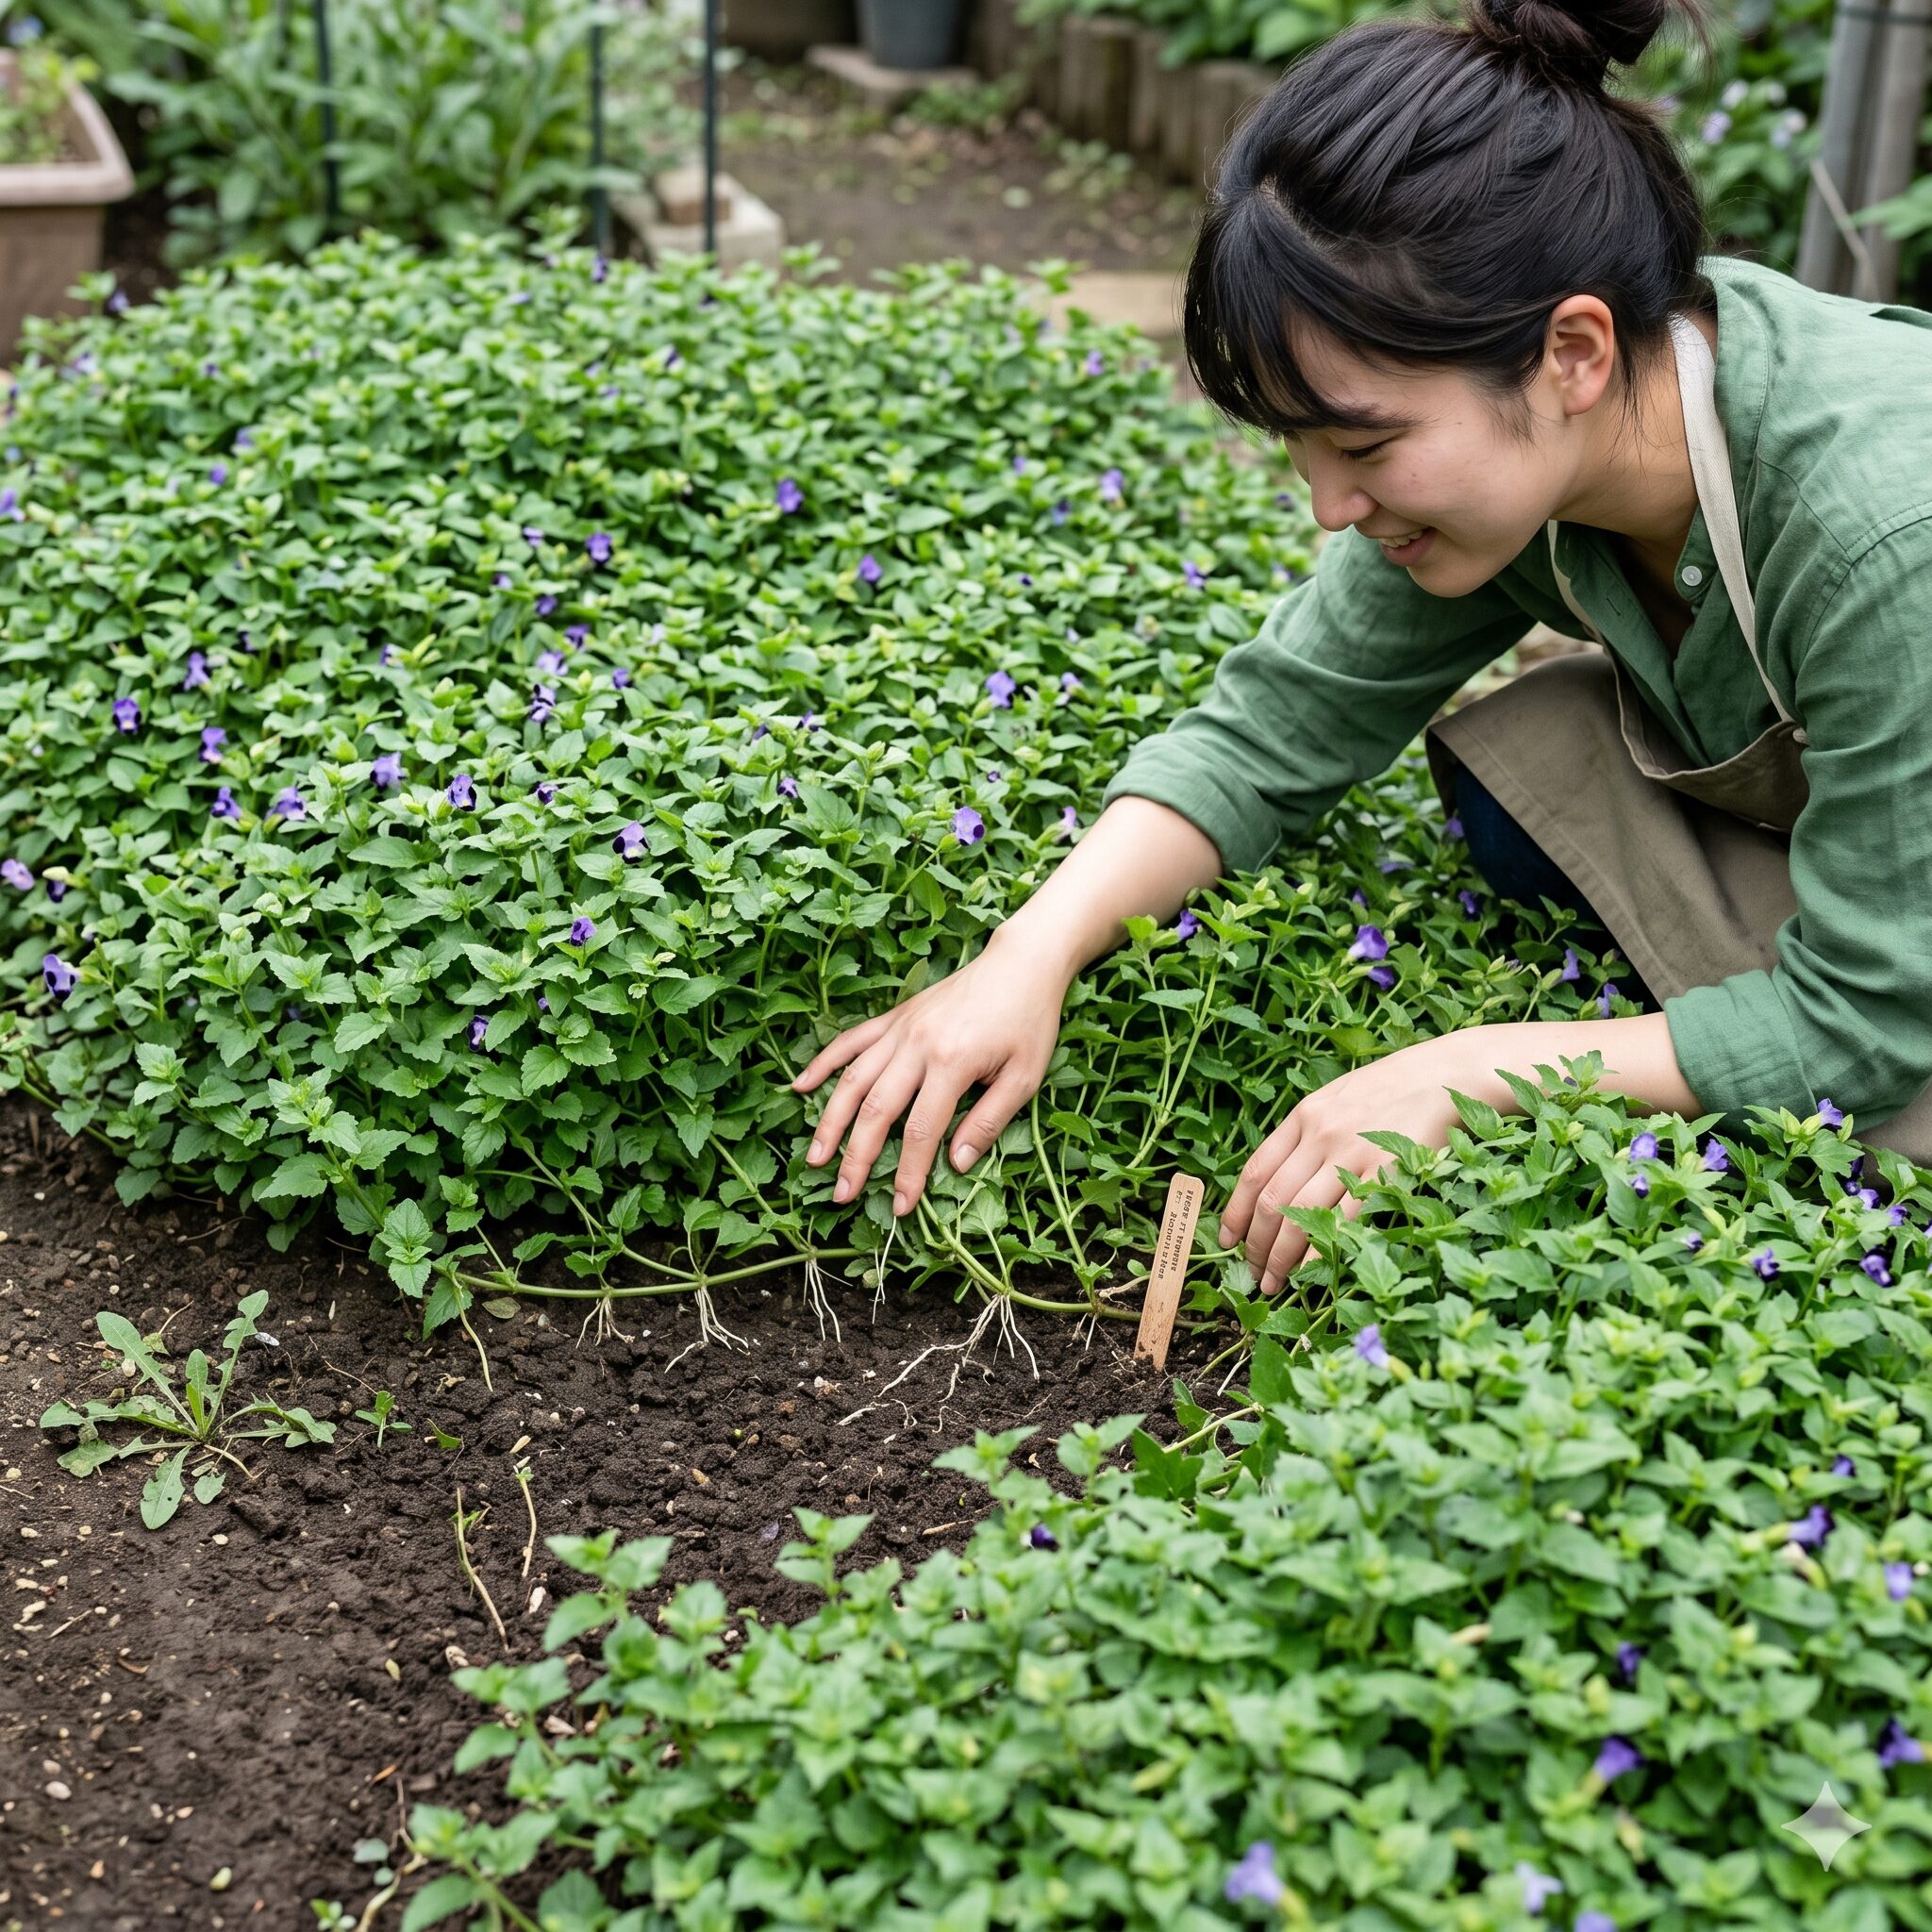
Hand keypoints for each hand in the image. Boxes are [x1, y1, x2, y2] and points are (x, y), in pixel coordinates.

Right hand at [788, 928, 1073, 1218]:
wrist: (1021, 964)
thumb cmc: (1029, 1023)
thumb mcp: (1024, 1077)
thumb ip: (989, 1120)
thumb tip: (956, 1164)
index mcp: (953, 1063)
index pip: (922, 1130)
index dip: (908, 1172)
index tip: (900, 1206)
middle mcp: (918, 1046)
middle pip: (877, 1109)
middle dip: (857, 1156)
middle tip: (842, 1194)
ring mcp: (901, 1029)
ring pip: (854, 1078)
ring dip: (831, 1120)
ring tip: (816, 1156)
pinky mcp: (895, 1016)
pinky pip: (851, 1040)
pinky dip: (823, 1063)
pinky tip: (801, 1086)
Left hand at [1218, 1029, 1497, 1294]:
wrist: (1445, 1073)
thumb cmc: (1392, 1089)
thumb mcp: (1337, 1098)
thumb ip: (1308, 1133)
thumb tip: (1278, 1180)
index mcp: (1304, 1117)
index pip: (1255, 1171)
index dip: (1236, 1212)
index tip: (1226, 1240)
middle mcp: (1320, 1135)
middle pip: (1273, 1201)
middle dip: (1256, 1245)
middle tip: (1253, 1274)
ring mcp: (1352, 1154)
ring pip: (1301, 1215)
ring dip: (1281, 1257)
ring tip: (1273, 1283)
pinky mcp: (1385, 1172)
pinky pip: (1344, 1220)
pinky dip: (1323, 1250)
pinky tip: (1311, 1273)